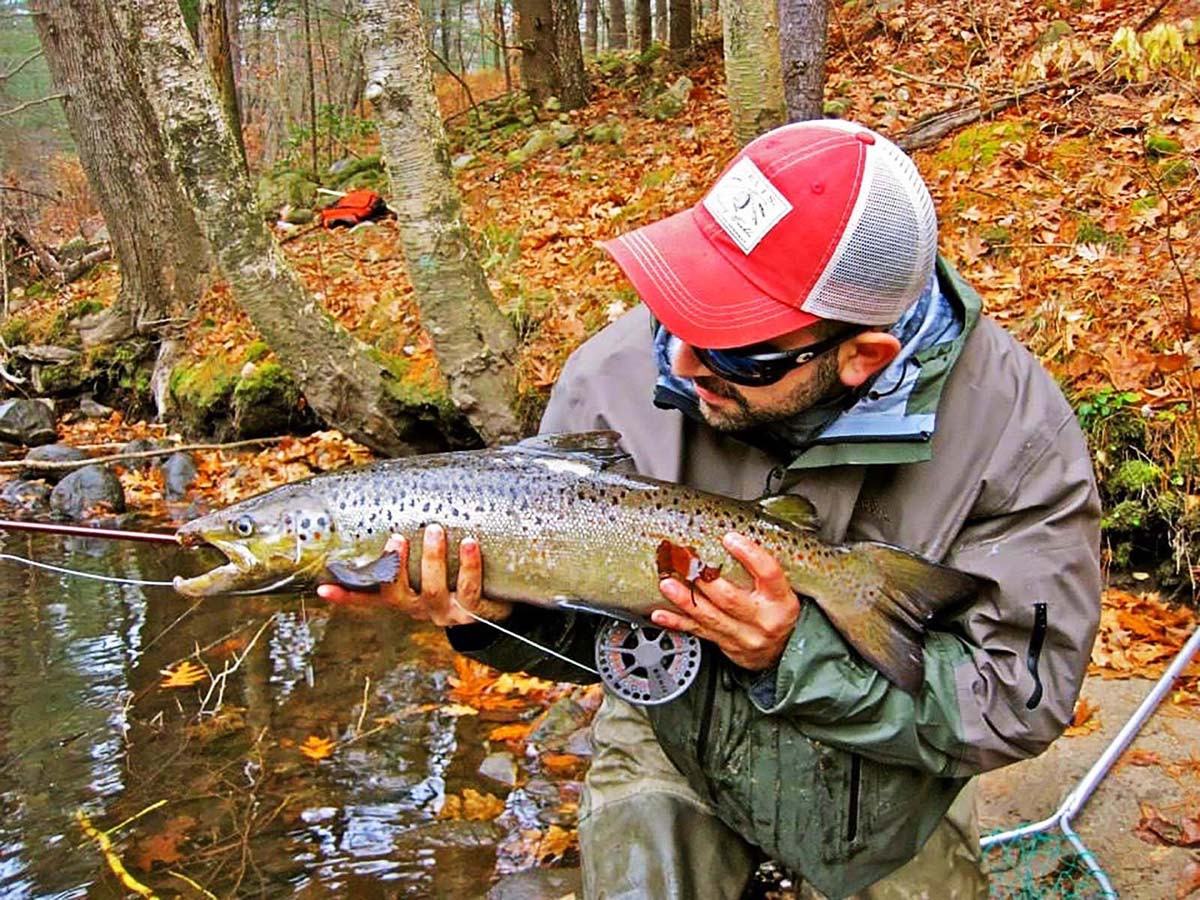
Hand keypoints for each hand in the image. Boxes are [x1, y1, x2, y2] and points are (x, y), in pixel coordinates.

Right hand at [315, 524, 512, 626]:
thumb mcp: (430, 564)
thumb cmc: (455, 573)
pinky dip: (469, 565)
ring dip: (432, 559)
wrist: (495, 604)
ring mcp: (444, 611)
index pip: (368, 598)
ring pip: (432, 589)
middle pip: (396, 594)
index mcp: (403, 597)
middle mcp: (418, 608)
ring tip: (434, 530)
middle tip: (396, 538)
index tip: (323, 588)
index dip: (346, 596)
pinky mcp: (472, 611)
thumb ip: (413, 545)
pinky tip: (470, 543)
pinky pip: (469, 588)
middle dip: (394, 566)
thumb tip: (399, 498)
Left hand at [650, 532, 800, 670]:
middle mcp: (763, 620)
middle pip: (731, 598)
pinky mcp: (726, 645)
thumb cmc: (778, 612)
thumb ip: (762, 572)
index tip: (730, 538)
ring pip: (710, 617)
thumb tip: (733, 536)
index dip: (750, 555)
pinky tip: (661, 613)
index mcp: (781, 601)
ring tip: (668, 583)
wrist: (783, 652)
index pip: (768, 574)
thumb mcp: (782, 591)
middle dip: (704, 579)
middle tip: (684, 561)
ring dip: (685, 599)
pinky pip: (698, 631)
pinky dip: (676, 622)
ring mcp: (744, 636)